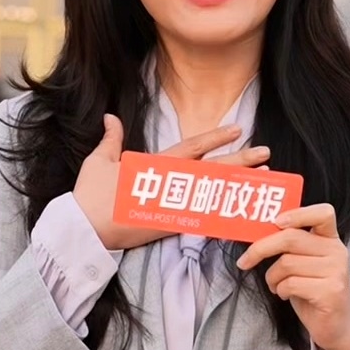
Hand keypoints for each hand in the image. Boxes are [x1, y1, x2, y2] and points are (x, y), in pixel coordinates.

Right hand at [72, 114, 270, 250]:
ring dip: (239, 186)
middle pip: (212, 170)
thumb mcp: (98, 161)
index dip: (215, 138)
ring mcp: (173, 208)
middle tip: (265, 154)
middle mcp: (169, 185)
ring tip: (263, 181)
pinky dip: (224, 216)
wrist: (85, 231)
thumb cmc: (90, 195)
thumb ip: (111, 139)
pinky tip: (242, 213)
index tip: (237, 129)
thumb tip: (110, 118)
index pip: (192, 148)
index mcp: (154, 165)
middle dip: (240, 161)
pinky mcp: (171, 228)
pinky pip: (203, 221)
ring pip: (214, 194)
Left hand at [237, 204, 349, 349]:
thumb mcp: (306, 262)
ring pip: (286, 263)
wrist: (337, 325)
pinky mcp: (331, 292)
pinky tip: (286, 295)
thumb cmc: (314, 290)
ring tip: (276, 285)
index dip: (298, 214)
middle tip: (245, 261)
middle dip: (261, 248)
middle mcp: (336, 251)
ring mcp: (336, 271)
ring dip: (272, 277)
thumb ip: (292, 245)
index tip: (276, 222)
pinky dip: (280, 290)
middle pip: (291, 237)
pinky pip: (291, 284)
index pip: (323, 213)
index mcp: (330, 239)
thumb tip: (258, 233)